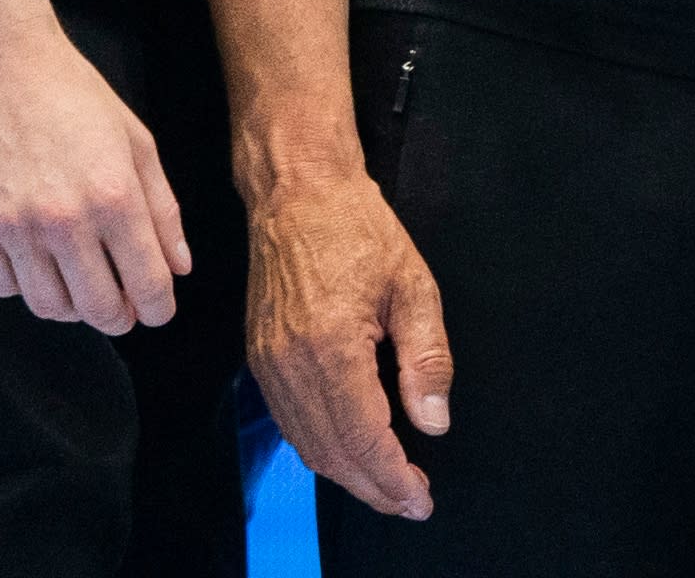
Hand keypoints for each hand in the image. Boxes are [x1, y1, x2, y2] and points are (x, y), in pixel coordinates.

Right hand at [0, 22, 194, 335]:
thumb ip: (162, 209)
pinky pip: (4, 287)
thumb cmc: (76, 97)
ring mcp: (14, 227)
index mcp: (115, 195)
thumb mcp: (136, 143)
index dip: (158, 307)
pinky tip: (39, 265)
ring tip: (82, 289)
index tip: (158, 312)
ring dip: (71, 308)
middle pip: (96, 307)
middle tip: (123, 313)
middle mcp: (65, 219)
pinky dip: (26, 287)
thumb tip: (179, 267)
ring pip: (47, 305)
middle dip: (117, 318)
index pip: (146, 281)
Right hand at [243, 149, 456, 520]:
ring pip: (306, 443)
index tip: (421, 498)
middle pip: (330, 453)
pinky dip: (320, 447)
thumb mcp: (414, 286)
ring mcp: (268, 365)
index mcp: (330, 349)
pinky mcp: (259, 358)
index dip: (393, 477)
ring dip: (346, 474)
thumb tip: (434, 423)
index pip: (363, 438)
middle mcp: (290, 366)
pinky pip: (289, 421)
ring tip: (388, 485)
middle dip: (373, 487)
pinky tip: (349, 451)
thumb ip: (427, 358)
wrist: (298, 193)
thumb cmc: (360, 229)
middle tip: (411, 501)